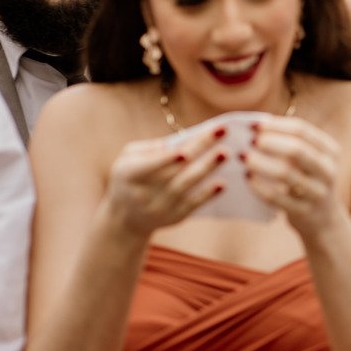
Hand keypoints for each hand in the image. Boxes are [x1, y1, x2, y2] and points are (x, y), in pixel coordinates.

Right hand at [104, 126, 227, 237]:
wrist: (126, 218)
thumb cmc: (129, 177)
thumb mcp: (128, 158)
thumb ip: (151, 148)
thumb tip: (180, 140)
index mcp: (129, 174)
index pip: (150, 165)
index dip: (168, 159)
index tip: (187, 150)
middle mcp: (145, 193)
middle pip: (176, 170)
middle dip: (200, 149)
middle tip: (222, 132)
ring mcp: (161, 207)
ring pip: (188, 185)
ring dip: (208, 168)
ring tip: (225, 153)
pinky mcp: (176, 216)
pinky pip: (194, 204)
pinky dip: (208, 194)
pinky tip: (222, 183)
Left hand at [243, 116, 344, 237]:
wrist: (324, 220)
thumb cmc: (308, 180)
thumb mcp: (310, 160)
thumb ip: (290, 143)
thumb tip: (256, 126)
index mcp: (330, 151)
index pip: (302, 130)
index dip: (276, 125)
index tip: (253, 124)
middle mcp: (328, 171)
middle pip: (297, 150)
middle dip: (269, 142)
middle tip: (249, 140)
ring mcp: (318, 193)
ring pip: (285, 173)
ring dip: (260, 163)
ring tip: (243, 157)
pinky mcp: (304, 212)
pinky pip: (276, 198)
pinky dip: (259, 186)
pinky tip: (248, 178)